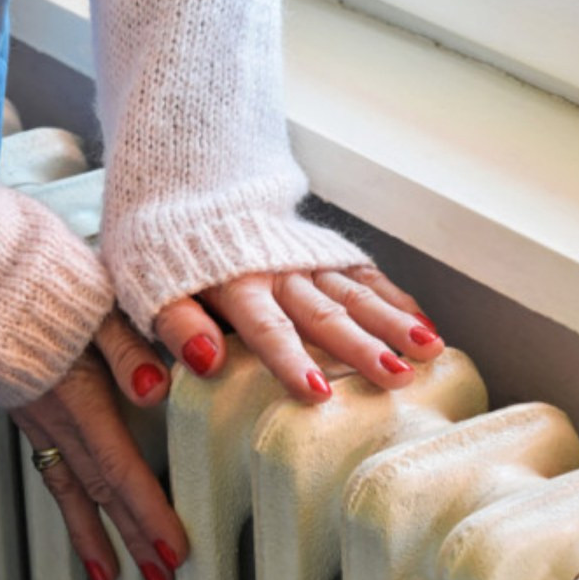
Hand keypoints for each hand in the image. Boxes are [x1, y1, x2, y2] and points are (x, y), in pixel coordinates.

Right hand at [10, 313, 185, 579]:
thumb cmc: (35, 278)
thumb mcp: (94, 301)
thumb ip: (127, 346)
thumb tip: (157, 386)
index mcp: (79, 392)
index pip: (121, 467)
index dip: (149, 513)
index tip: (174, 550)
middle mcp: (54, 415)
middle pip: (100, 490)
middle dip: (132, 537)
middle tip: (161, 578)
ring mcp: (35, 416)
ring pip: (71, 487)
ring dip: (96, 534)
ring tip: (113, 577)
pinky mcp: (25, 407)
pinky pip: (48, 468)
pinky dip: (67, 503)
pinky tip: (77, 519)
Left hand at [151, 266, 443, 402]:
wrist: (191, 185)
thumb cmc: (168, 253)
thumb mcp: (150, 288)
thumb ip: (175, 327)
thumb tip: (205, 363)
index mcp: (234, 284)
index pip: (266, 328)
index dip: (290, 361)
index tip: (318, 394)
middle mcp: (279, 272)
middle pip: (324, 314)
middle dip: (362, 347)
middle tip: (398, 377)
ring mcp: (307, 261)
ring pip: (355, 293)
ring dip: (393, 322)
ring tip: (429, 349)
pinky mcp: (325, 253)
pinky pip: (364, 275)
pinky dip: (395, 298)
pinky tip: (425, 323)